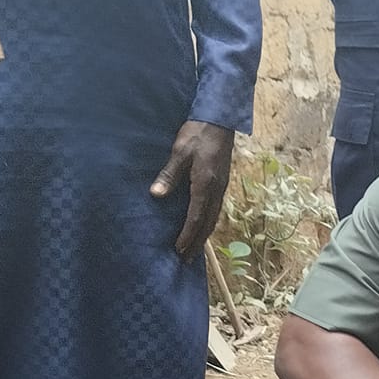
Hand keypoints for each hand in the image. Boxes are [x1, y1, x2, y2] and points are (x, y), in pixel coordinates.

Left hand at [152, 119, 234, 258]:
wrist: (220, 119)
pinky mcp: (222, 183)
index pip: (196, 217)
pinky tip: (203, 227)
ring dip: (204, 235)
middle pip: (208, 223)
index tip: (178, 249)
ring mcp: (222, 187)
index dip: (187, 235)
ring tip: (195, 249)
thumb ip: (169, 174)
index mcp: (205, 183)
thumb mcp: (180, 151)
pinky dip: (209, 223)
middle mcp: (217, 189)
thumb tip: (156, 194)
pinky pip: (216, 209)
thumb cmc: (198, 133)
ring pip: (214, 218)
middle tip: (187, 259)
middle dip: (197, 242)